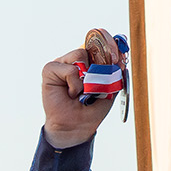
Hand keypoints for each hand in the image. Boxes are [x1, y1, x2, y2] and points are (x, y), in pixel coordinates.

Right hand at [41, 31, 124, 148]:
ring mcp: (62, 63)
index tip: (119, 56)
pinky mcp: (50, 70)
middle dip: (102, 57)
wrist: (76, 126)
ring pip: (79, 54)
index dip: (109, 44)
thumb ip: (113, 74)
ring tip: (82, 91)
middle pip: (90, 45)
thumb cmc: (91, 109)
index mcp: (89, 62)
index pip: (99, 43)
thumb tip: (120, 60)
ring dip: (86, 77)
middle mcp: (75, 60)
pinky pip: (69, 69)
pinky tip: (71, 94)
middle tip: (106, 72)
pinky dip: (74, 83)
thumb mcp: (109, 90)